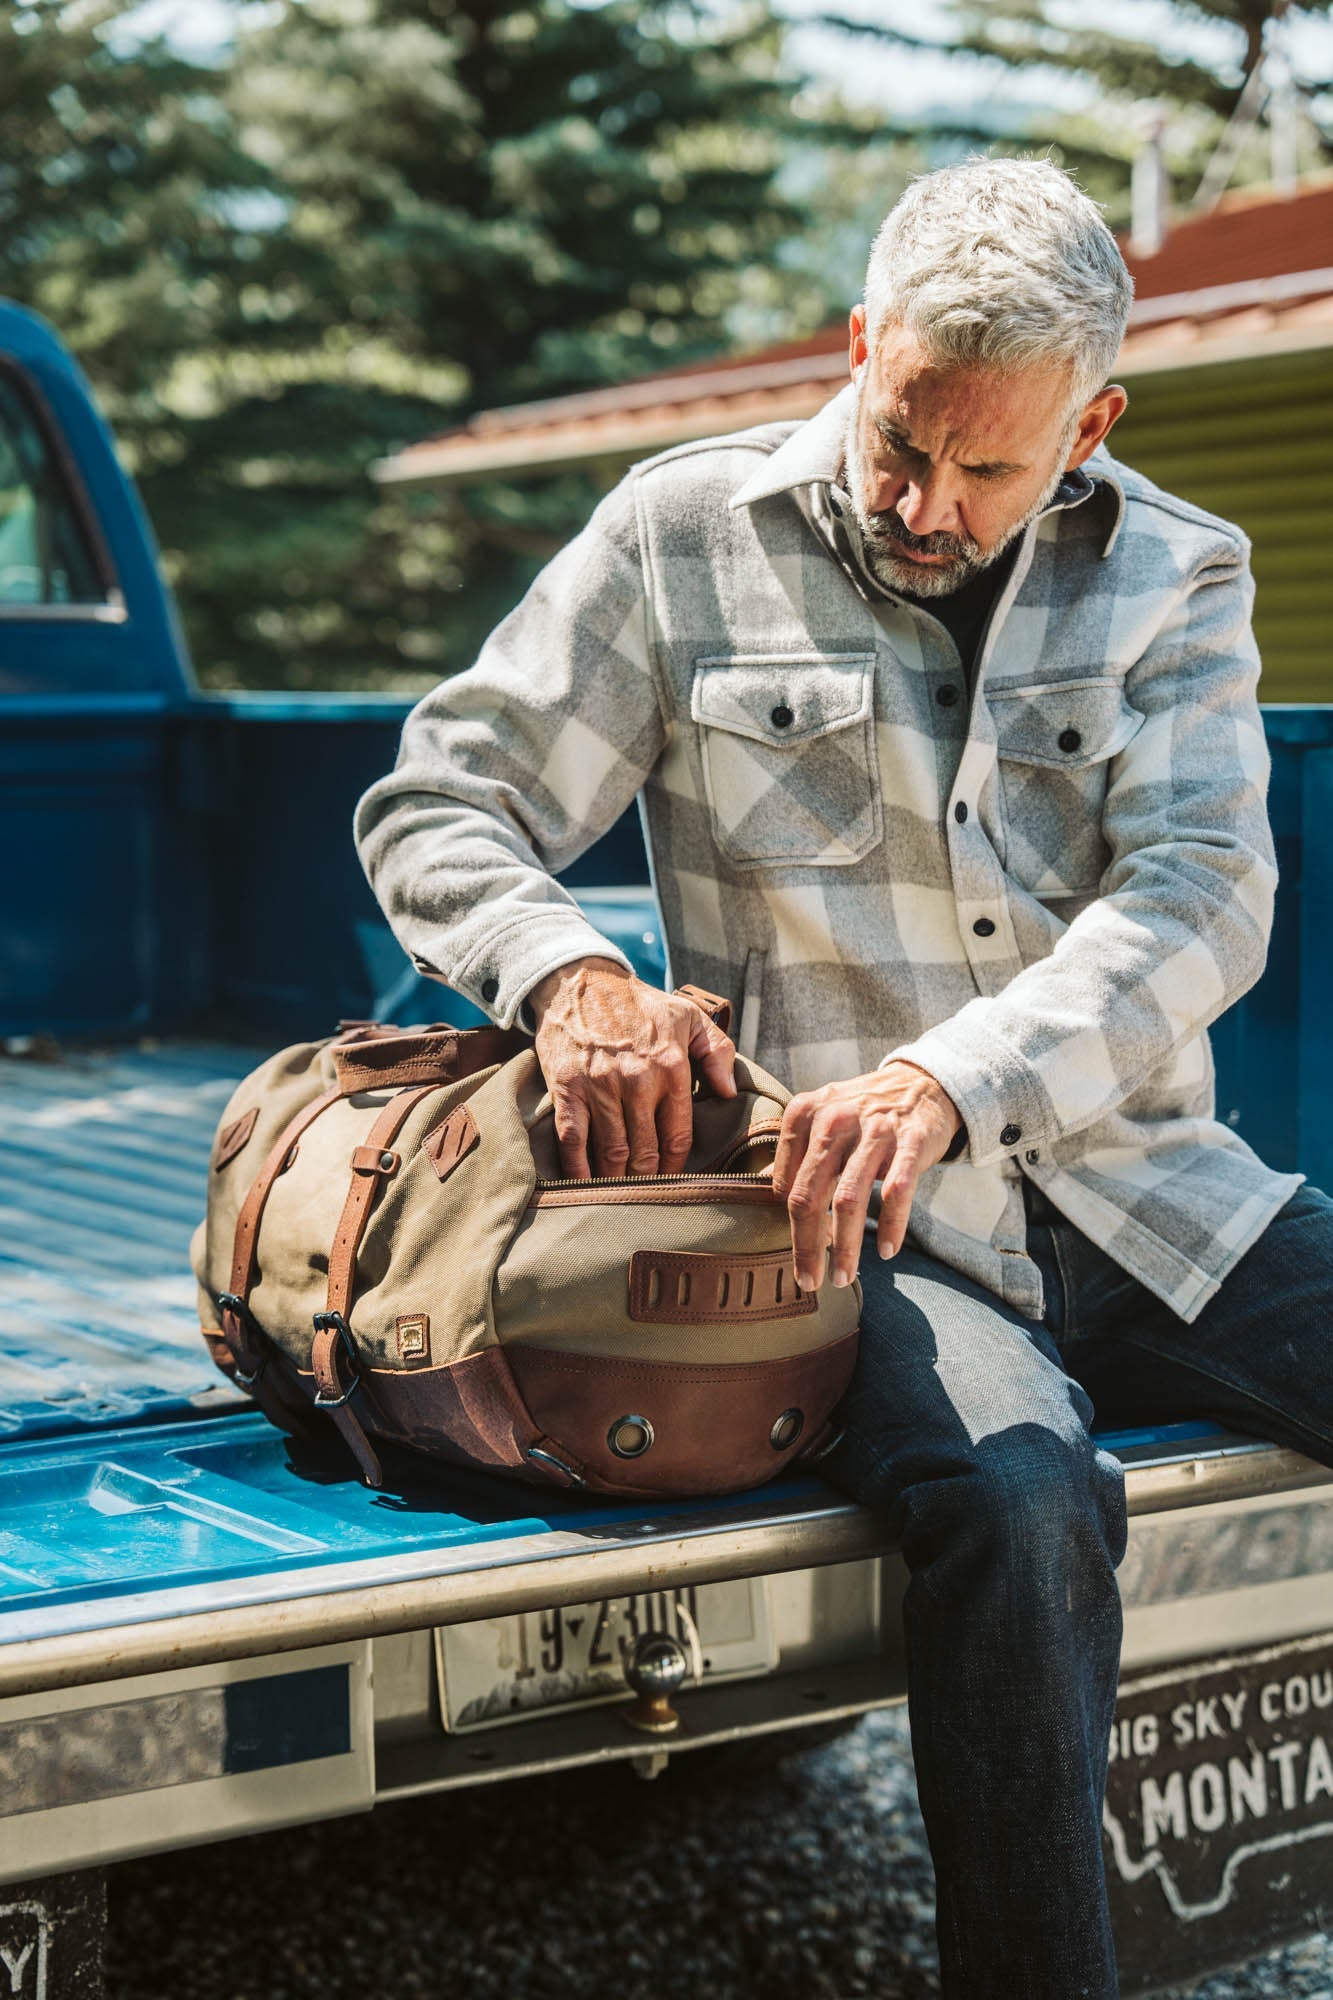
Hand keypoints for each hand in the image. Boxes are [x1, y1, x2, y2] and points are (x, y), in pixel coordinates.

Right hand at [529, 957, 735, 1177]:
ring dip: (617, 1181)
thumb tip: (728, 1093)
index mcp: (672, 1066)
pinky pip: (574, 1139)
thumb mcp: (688, 1015)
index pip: (679, 1134)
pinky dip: (578, 1169)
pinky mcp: (568, 1088)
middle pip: (646, 1151)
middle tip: (648, 1196)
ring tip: (621, 1196)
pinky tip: (584, 1187)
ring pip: (613, 1152)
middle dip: (648, 1180)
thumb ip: (717, 1050)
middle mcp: (638, 1080)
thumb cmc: (639, 1003)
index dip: (678, 1165)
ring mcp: (601, 1086)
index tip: (675, 1180)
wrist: (580, 982)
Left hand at [772, 1061, 962, 1291]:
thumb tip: (763, 1193)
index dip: (789, 1225)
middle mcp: (834, 1119)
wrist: (921, 1084)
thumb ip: (796, 1154)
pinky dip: (892, 1226)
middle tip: (809, 1281)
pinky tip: (887, 1251)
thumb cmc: (863, 1113)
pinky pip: (896, 1192)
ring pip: (849, 1200)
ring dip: (845, 1247)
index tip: (800, 1252)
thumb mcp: (822, 1120)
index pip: (786, 1184)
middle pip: (809, 1195)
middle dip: (807, 1247)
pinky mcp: (911, 1141)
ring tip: (843, 1277)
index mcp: (804, 1114)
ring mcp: (874, 1129)